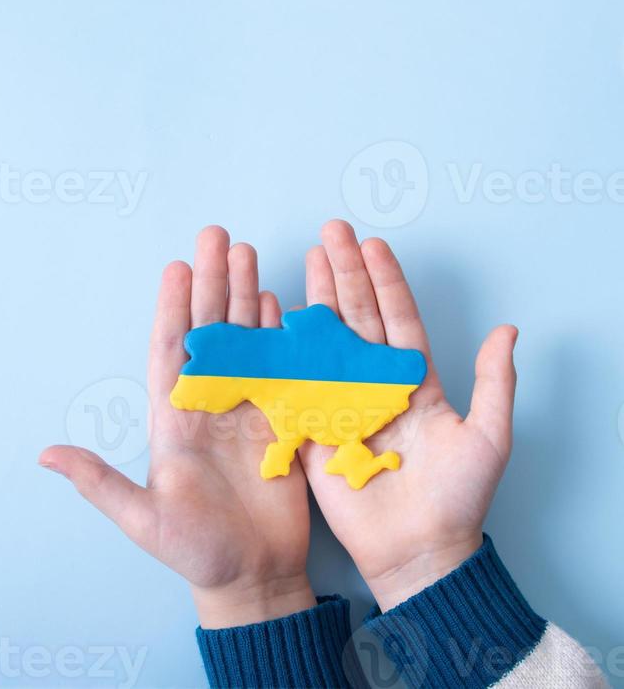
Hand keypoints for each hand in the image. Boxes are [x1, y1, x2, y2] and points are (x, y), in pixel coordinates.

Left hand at [40, 227, 314, 627]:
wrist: (254, 578)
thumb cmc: (196, 552)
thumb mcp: (143, 518)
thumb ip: (100, 482)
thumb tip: (46, 454)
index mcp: (173, 419)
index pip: (171, 350)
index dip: (173, 308)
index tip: (176, 266)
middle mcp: (209, 403)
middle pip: (210, 331)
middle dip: (212, 283)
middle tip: (217, 237)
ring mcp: (247, 407)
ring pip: (245, 340)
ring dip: (244, 297)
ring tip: (245, 255)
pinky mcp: (281, 419)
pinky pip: (280, 366)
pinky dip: (279, 334)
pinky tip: (276, 303)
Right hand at [300, 220, 517, 611]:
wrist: (419, 553)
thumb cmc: (458, 499)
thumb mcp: (489, 437)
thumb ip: (495, 382)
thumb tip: (509, 329)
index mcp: (414, 379)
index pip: (397, 318)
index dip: (385, 281)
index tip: (372, 243)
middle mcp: (376, 383)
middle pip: (358, 317)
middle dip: (346, 273)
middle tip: (333, 232)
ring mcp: (343, 403)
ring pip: (327, 340)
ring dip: (317, 299)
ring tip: (308, 258)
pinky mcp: (316, 430)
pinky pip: (298, 385)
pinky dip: (286, 352)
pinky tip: (277, 318)